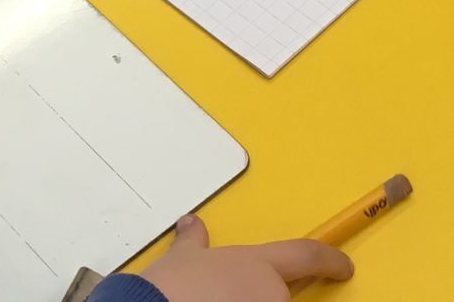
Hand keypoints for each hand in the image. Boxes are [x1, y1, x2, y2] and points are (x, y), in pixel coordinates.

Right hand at [140, 215, 352, 301]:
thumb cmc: (171, 284)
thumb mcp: (181, 258)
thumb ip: (193, 242)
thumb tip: (192, 223)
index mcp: (258, 264)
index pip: (306, 256)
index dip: (329, 260)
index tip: (344, 266)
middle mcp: (274, 293)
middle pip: (286, 297)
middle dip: (266, 296)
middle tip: (232, 295)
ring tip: (217, 301)